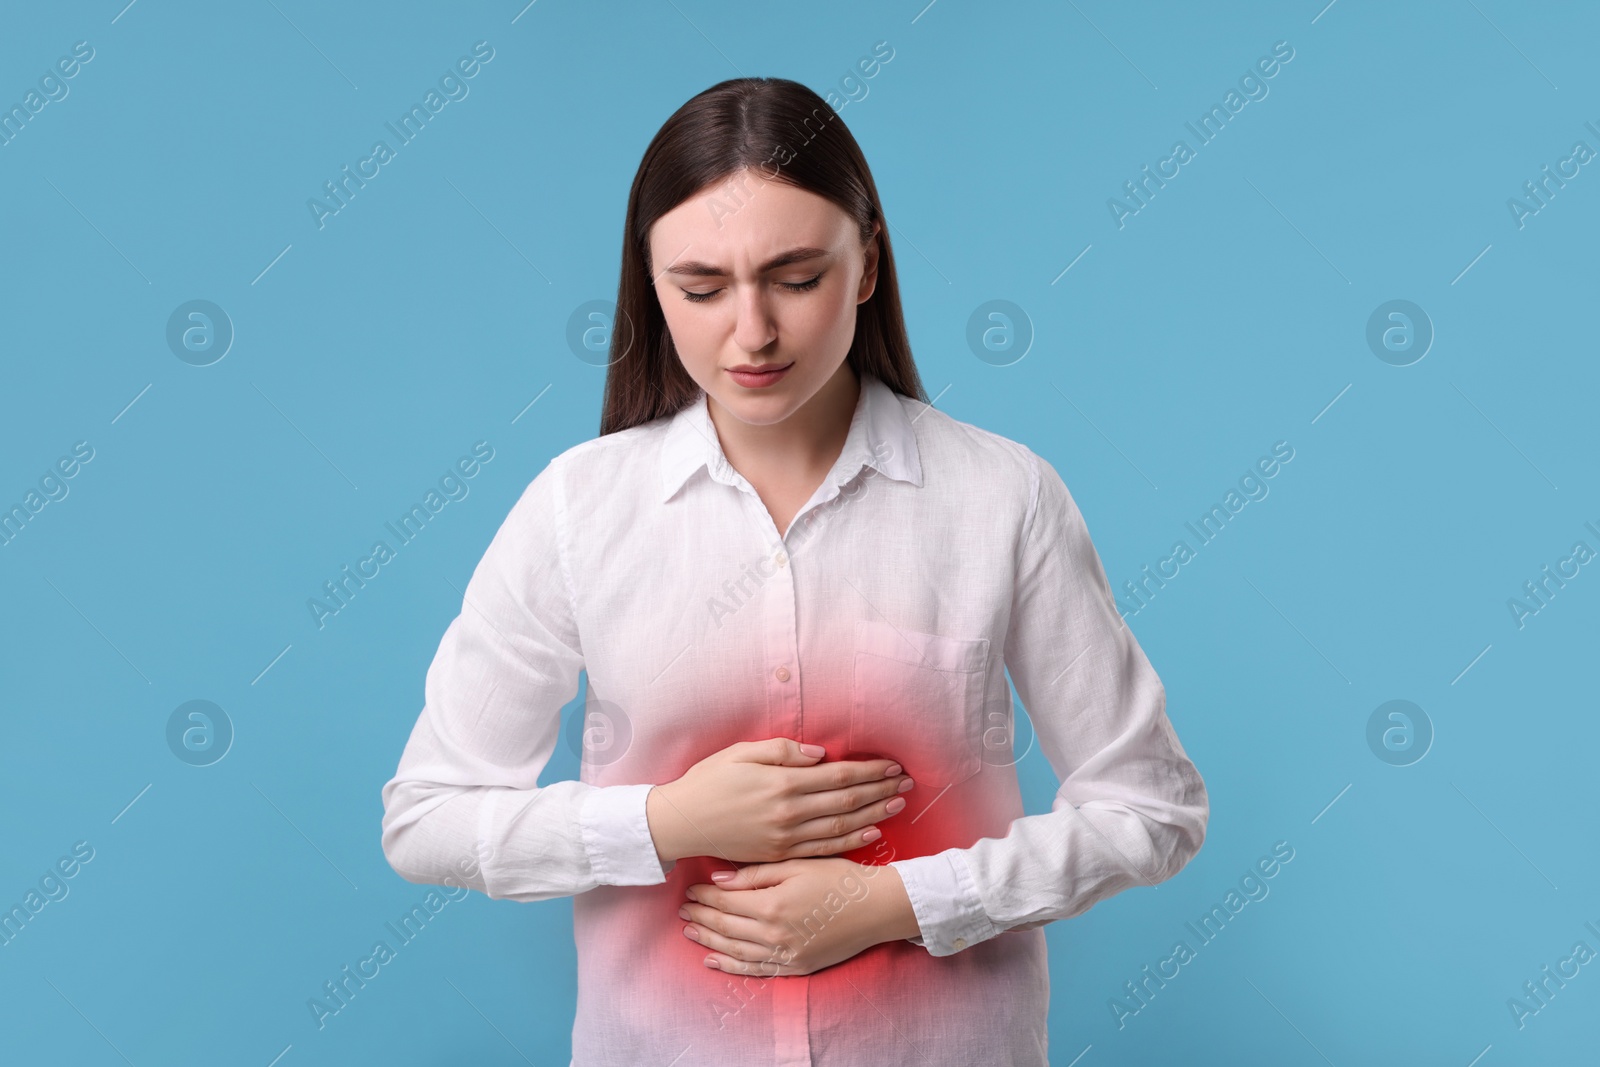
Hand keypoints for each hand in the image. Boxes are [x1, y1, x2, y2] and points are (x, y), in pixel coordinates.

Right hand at [646, 738, 914, 864]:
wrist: (681, 823)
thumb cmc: (708, 781)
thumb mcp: (741, 753)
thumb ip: (782, 751)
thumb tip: (820, 755)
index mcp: (782, 783)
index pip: (838, 775)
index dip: (869, 770)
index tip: (892, 765)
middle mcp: (789, 813)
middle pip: (847, 801)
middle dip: (880, 790)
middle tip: (907, 783)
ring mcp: (786, 838)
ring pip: (841, 826)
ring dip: (873, 814)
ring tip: (897, 804)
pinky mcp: (780, 855)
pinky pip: (823, 849)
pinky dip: (850, 841)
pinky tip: (870, 833)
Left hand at [678, 858, 921, 974]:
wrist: (877, 907)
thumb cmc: (840, 879)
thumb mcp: (798, 864)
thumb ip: (756, 873)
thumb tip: (719, 879)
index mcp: (773, 905)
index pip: (727, 901)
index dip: (706, 895)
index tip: (690, 888)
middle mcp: (774, 934)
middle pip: (726, 926)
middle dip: (702, 916)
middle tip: (683, 908)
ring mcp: (785, 955)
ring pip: (735, 950)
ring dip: (709, 940)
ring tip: (690, 931)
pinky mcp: (796, 967)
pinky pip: (755, 970)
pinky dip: (731, 967)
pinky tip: (713, 961)